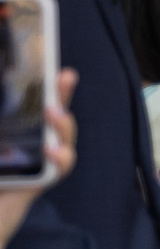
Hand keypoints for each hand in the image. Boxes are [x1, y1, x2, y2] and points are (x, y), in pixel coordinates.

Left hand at [0, 68, 76, 248]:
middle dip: (62, 94)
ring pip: (65, 139)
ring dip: (64, 124)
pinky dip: (61, 157)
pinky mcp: (43, 180)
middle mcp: (36, 145)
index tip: (60, 68)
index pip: (37, 105)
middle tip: (65, 77)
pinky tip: (52, 148)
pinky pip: (61, 168)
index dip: (52, 87)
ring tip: (55, 112)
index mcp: (20, 133)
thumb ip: (1, 125)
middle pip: (56, 116)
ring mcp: (43, 163)